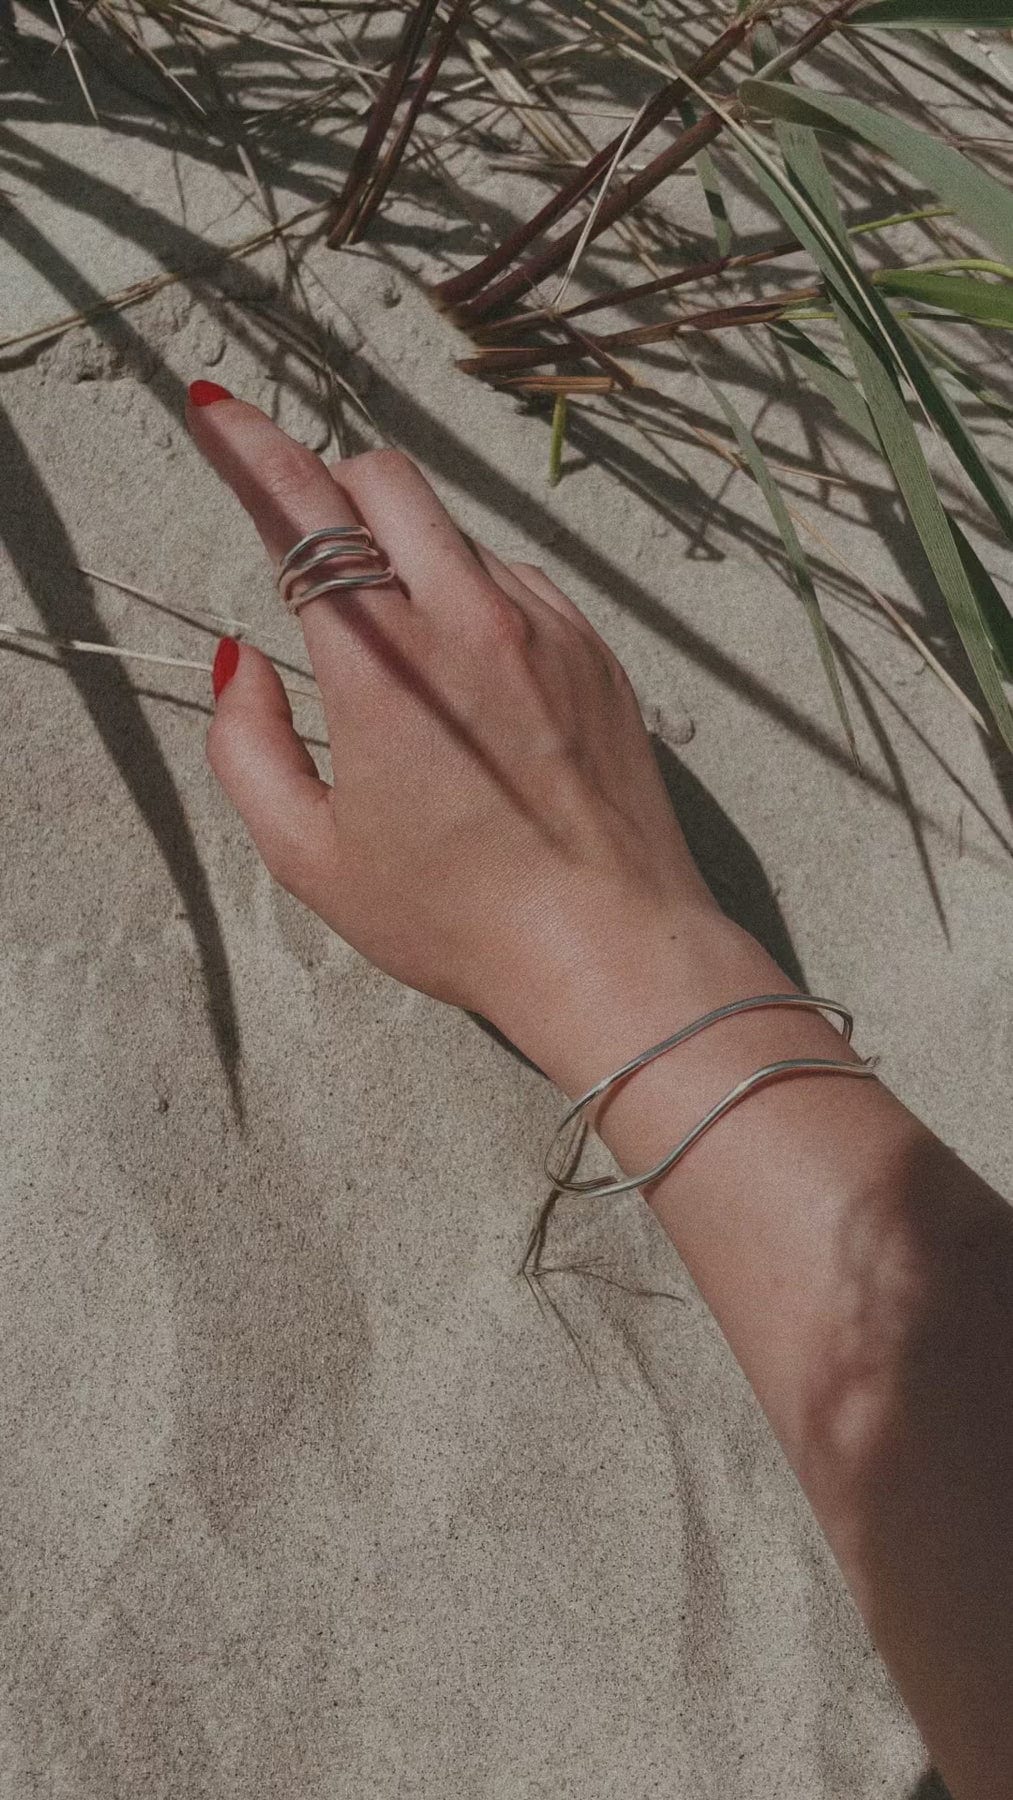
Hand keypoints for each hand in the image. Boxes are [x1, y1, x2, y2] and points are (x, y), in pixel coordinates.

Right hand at [188, 388, 725, 1080]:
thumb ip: (247, 746)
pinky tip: (475, 687)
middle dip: (332, 491)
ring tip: (408, 667)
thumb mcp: (311, 858)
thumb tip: (241, 660)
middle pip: (386, 479)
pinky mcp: (594, 649)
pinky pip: (517, 581)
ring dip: (408, 557)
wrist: (611, 947)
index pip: (301, 511)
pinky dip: (474, 599)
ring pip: (456, 532)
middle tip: (312, 554)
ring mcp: (544, 626)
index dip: (246, 446)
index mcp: (381, 665)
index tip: (210, 404)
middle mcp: (467, 619)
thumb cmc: (456, 917)